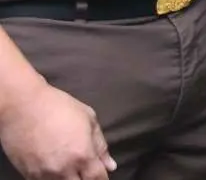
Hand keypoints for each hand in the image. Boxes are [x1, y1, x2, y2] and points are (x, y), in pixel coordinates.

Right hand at [0, 83, 115, 179]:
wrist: (23, 106)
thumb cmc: (59, 107)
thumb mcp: (89, 119)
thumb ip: (100, 145)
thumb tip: (110, 165)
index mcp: (82, 155)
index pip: (98, 178)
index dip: (103, 178)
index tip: (101, 173)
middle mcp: (64, 169)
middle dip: (86, 179)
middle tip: (85, 170)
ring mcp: (44, 174)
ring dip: (68, 179)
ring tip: (70, 168)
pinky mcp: (28, 174)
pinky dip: (51, 179)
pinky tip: (53, 169)